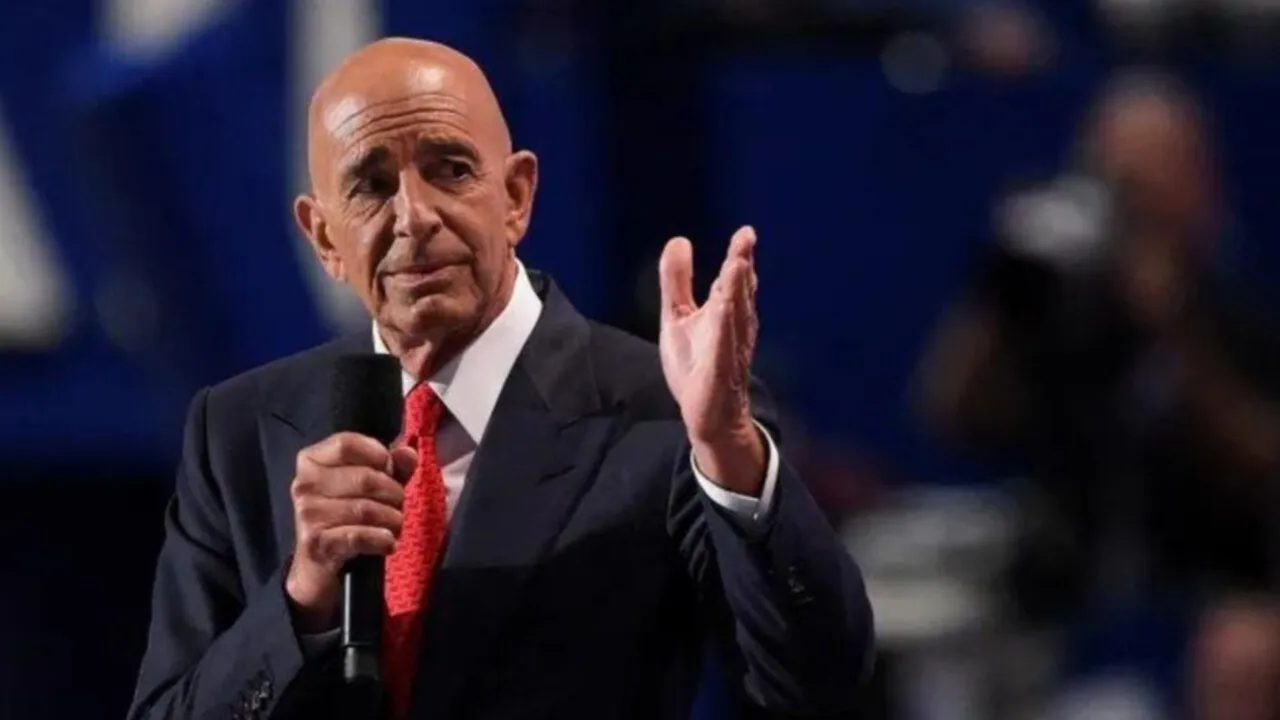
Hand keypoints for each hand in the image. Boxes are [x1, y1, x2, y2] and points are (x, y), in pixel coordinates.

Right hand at [285, 432, 416, 631]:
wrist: (317, 564)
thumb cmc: (345, 515)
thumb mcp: (368, 486)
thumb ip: (391, 466)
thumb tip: (408, 453)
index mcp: (311, 461)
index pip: (347, 443)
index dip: (378, 454)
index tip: (389, 470)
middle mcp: (304, 484)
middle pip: (365, 477)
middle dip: (393, 493)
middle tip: (397, 505)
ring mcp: (308, 514)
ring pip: (367, 509)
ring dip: (392, 519)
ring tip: (394, 526)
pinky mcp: (317, 542)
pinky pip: (361, 536)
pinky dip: (382, 540)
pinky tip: (387, 543)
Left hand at [658, 226, 765, 493]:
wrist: (706, 414)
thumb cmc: (697, 364)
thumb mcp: (678, 316)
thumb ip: (678, 281)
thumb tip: (679, 239)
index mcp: (725, 312)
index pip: (732, 280)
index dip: (739, 257)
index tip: (745, 233)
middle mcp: (733, 327)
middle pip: (738, 292)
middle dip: (742, 265)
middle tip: (747, 237)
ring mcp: (729, 349)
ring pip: (735, 315)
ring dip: (738, 291)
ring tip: (739, 264)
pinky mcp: (720, 371)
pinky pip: (724, 348)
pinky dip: (726, 329)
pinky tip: (724, 310)